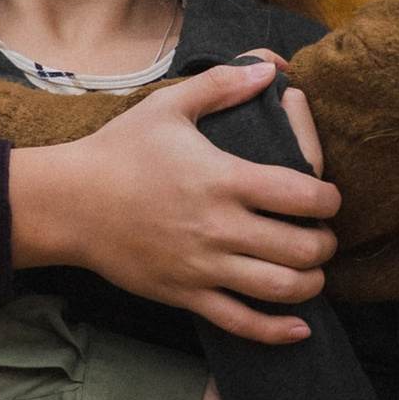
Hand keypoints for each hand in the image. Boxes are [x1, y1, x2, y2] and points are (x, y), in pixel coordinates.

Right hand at [7, 62, 335, 347]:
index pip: (303, 195)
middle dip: (325, 243)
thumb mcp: (169, 106)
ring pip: (281, 290)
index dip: (329, 199)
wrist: (69, 202)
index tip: (328, 197)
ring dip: (311, 283)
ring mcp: (203, 266)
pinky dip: (277, 330)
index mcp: (224, 179)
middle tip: (323, 235)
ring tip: (312, 272)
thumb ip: (223, 84)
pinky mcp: (185, 295)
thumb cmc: (119, 151)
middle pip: (303, 248)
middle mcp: (220, 227)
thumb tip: (271, 68)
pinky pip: (242, 323)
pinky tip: (298, 328)